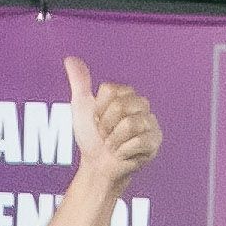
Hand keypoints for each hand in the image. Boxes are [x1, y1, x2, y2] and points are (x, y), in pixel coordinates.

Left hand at [65, 56, 160, 179]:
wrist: (98, 166)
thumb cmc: (91, 138)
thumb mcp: (81, 108)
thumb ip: (79, 83)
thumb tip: (70, 60)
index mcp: (125, 93)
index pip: (110, 91)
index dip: (98, 109)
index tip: (97, 120)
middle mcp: (141, 104)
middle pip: (120, 106)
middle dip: (106, 125)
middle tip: (106, 134)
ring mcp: (150, 122)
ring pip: (129, 124)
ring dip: (114, 140)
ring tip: (114, 145)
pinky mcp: (155, 141)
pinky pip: (138, 142)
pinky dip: (124, 152)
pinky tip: (124, 154)